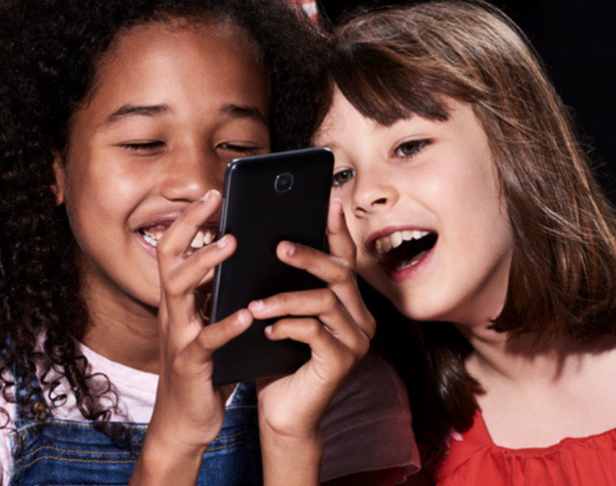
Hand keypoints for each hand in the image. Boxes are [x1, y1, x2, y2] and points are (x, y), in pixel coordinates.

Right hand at [137, 190, 252, 482]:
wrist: (186, 423)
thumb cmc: (205, 369)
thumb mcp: (210, 324)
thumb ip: (219, 296)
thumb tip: (246, 259)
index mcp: (179, 302)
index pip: (175, 249)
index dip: (190, 219)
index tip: (212, 193)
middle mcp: (172, 313)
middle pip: (170, 258)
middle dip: (189, 225)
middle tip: (214, 199)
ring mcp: (177, 337)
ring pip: (178, 291)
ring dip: (204, 264)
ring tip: (230, 244)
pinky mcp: (190, 365)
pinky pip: (204, 341)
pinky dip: (224, 325)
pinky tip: (246, 313)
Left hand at [251, 199, 375, 441]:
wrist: (282, 415)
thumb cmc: (278, 361)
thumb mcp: (281, 316)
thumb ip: (284, 285)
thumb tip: (268, 243)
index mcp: (348, 303)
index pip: (344, 258)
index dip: (337, 230)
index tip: (326, 201)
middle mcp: (360, 318)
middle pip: (340, 273)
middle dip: (309, 256)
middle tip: (278, 247)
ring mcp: (355, 341)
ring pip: (326, 301)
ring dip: (286, 298)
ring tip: (255, 303)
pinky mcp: (342, 363)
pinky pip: (316, 332)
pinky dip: (288, 327)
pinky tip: (266, 331)